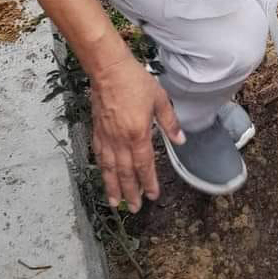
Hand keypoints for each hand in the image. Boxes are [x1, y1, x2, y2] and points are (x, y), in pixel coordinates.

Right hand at [87, 55, 181, 211]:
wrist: (108, 70)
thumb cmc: (135, 82)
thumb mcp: (160, 100)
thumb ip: (170, 122)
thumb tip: (181, 140)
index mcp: (138, 134)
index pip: (144, 165)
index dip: (148, 182)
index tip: (152, 196)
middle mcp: (120, 139)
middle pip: (125, 172)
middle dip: (130, 192)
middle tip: (133, 208)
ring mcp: (106, 136)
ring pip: (108, 168)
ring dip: (112, 187)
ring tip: (114, 202)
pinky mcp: (96, 130)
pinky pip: (98, 155)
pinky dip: (101, 168)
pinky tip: (103, 175)